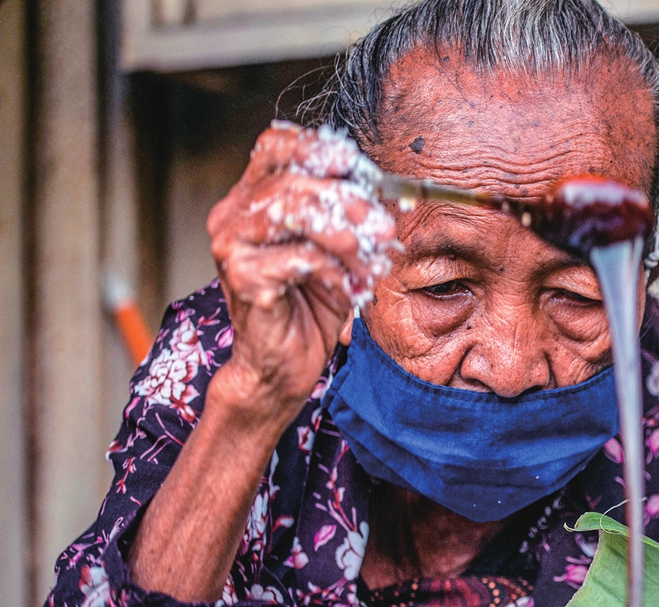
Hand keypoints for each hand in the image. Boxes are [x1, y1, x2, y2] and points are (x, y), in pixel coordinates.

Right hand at [207, 121, 396, 422]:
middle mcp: (233, 215)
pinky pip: (302, 258)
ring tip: (372, 264)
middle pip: (293, 181)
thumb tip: (385, 195)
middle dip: (349, 202)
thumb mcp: (336, 252)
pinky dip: (336, 273)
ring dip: (347, 238)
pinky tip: (350, 291)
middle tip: (384, 228)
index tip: (356, 165)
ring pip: (295, 213)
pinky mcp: (242, 277)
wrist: (283, 366)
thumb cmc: (309, 306)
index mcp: (251, 199)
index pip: (274, 146)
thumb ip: (348, 217)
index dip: (316, 147)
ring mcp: (231, 245)